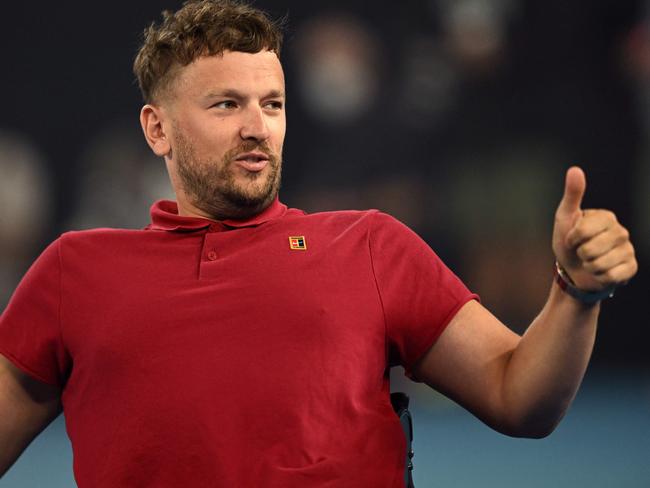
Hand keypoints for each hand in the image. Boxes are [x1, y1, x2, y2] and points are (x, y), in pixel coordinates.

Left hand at [552, 166, 636, 291]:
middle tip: (581, 252)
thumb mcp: (565, 217)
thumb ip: (572, 195)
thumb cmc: (568, 242)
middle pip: (590, 249)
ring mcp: (628, 250)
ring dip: (589, 266)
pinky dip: (600, 277)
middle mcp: (621, 232)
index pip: (582, 231)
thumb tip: (575, 169)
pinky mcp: (630, 268)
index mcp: (607, 217)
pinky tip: (601, 272)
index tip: (572, 238)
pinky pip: (612, 276)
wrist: (573, 269)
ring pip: (600, 264)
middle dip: (579, 254)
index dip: (571, 239)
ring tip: (590, 261)